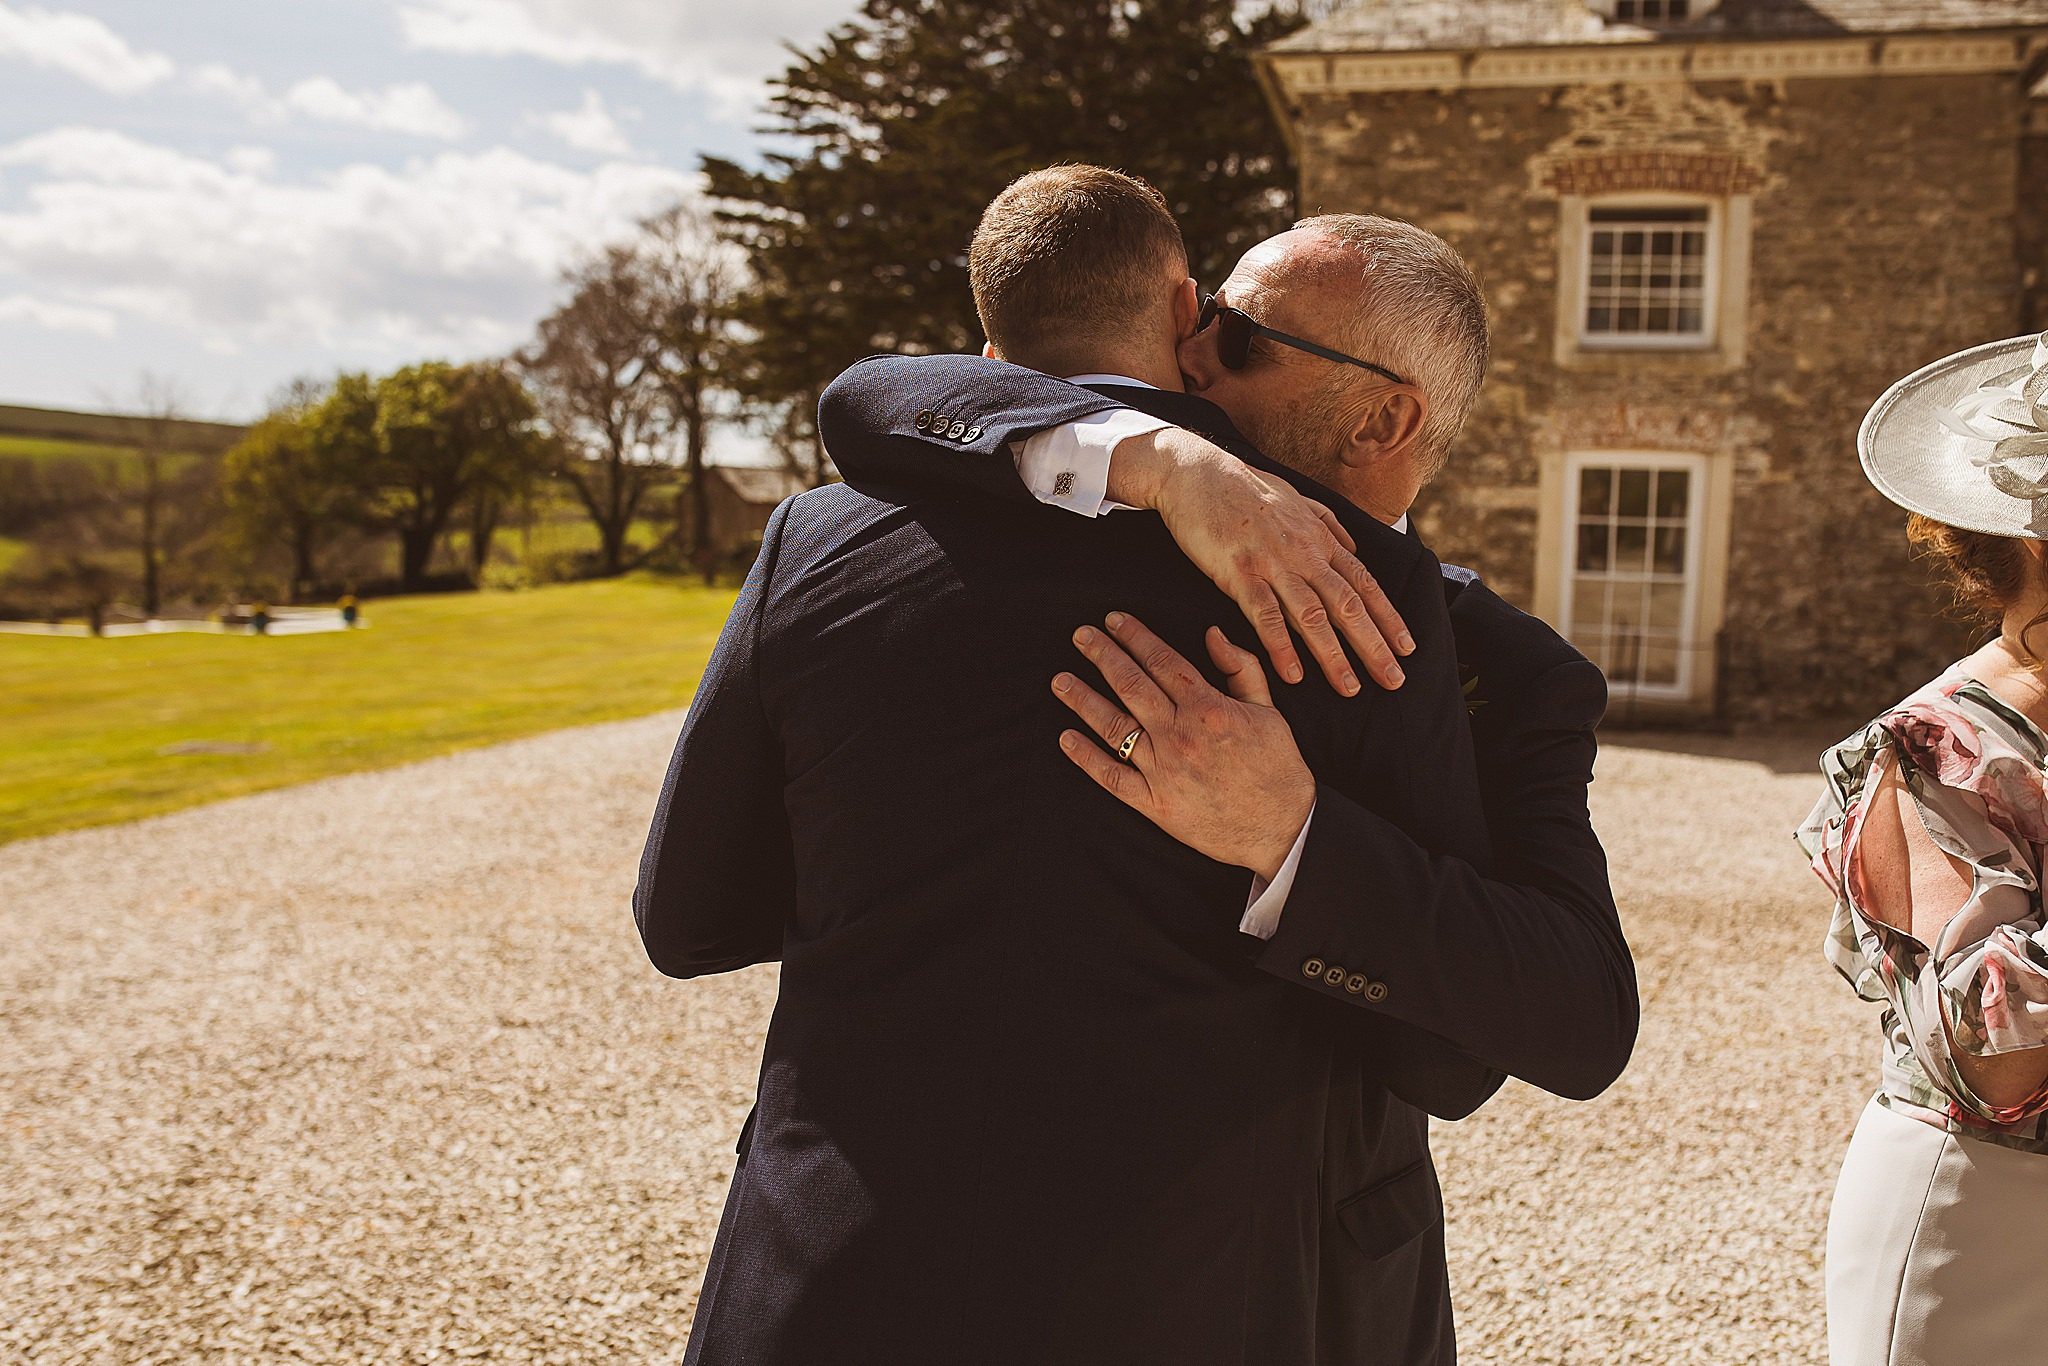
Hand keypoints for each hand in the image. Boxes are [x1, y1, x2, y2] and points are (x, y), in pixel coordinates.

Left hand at [1052, 611, 1315, 881]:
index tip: (1113, 620)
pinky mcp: (1156, 804)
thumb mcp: (1269, 710)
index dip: (1134, 637)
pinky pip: (1113, 778)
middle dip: (1103, 655)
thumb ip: (1241, 668)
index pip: (1162, 661)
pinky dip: (1087, 758)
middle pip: (1131, 685)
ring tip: (1060, 680)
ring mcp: (1164, 770)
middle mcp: (1181, 735)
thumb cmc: (1277, 767)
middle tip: (1080, 636)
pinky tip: (1067, 738)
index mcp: (1209, 707)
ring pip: (1115, 727)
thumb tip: (1212, 634)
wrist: (1283, 828)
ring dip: (1083, 700)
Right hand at [1108, 427, 1412, 695]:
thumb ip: (1328, 524)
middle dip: (1374, 645)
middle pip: (1347, 605)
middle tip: (1394, 680)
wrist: (1197, 473)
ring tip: (1350, 688)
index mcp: (1319, 539)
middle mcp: (1304, 553)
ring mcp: (1272, 563)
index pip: (1364, 583)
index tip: (1407, 647)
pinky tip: (1293, 675)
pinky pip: (1265, 615)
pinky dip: (1280, 646)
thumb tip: (1355, 548)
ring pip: (1312, 615)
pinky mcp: (1239, 572)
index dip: (1388, 617)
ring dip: (1333, 655)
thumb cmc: (1244, 488)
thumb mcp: (1297, 499)